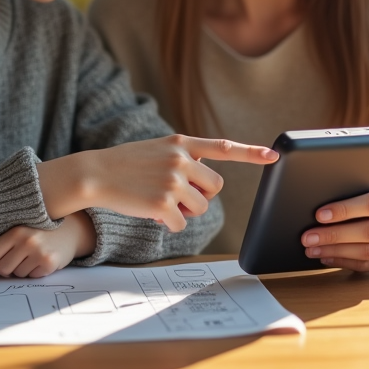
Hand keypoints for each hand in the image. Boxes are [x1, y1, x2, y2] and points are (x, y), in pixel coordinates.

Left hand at [0, 211, 96, 277]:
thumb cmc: (39, 233)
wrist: (70, 231)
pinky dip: (35, 272)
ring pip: (17, 275)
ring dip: (22, 270)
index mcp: (14, 232)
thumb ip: (3, 245)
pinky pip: (32, 277)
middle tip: (17, 260)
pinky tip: (41, 261)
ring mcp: (39, 252)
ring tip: (32, 257)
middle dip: (7, 269)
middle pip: (1, 269)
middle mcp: (26, 241)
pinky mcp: (49, 263)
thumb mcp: (20, 231)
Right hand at [37, 135, 278, 231]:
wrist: (93, 174)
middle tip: (175, 196)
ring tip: (158, 201)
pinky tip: (150, 213)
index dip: (251, 152)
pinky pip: (181, 224)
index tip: (274, 155)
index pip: (223, 147)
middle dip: (200, 196)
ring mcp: (173, 182)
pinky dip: (168, 224)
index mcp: (181, 143)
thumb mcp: (156, 151)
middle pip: (215, 188)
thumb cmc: (124, 165)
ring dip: (184, 212)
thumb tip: (202, 192)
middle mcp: (181, 160)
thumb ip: (182, 161)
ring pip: (200, 208)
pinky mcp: (164, 204)